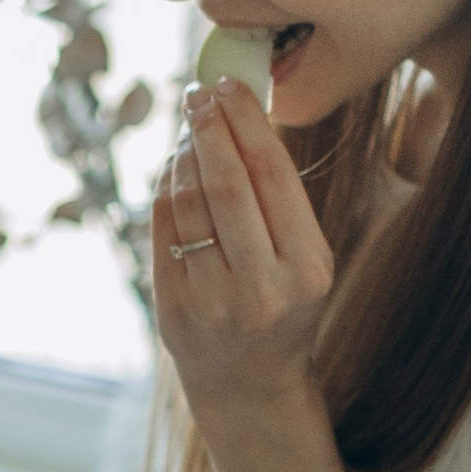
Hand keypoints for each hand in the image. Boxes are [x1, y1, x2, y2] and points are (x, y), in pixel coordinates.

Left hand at [152, 78, 334, 429]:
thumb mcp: (304, 260)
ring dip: (183, 154)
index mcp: (308, 268)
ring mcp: (213, 301)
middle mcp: (263, 287)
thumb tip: (239, 118)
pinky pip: (162, 229)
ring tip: (188, 130)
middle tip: (199, 94)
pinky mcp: (174, 308)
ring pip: (187, 202)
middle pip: (226, 183)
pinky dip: (164, 187)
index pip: (273, 175)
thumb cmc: (283, 306)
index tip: (230, 86)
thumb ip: (280, 202)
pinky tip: (173, 167)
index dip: (247, 122)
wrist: (251, 385)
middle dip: (209, 127)